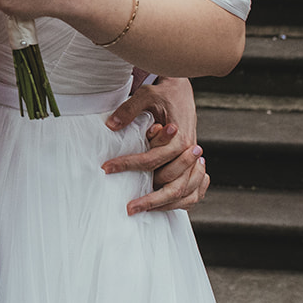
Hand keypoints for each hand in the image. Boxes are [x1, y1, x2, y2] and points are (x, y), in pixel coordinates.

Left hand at [104, 76, 208, 213]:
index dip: (128, 165)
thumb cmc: (163, 94)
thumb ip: (128, 110)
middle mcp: (190, 152)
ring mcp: (195, 161)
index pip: (152, 160)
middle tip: (129, 208)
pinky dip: (181, 202)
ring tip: (141, 211)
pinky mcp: (195, 165)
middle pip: (172, 184)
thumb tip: (111, 126)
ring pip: (185, 192)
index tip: (107, 169)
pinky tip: (163, 208)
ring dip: (164, 205)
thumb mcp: (146, 95)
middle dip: (150, 198)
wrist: (182, 92)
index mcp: (179, 137)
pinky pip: (195, 191)